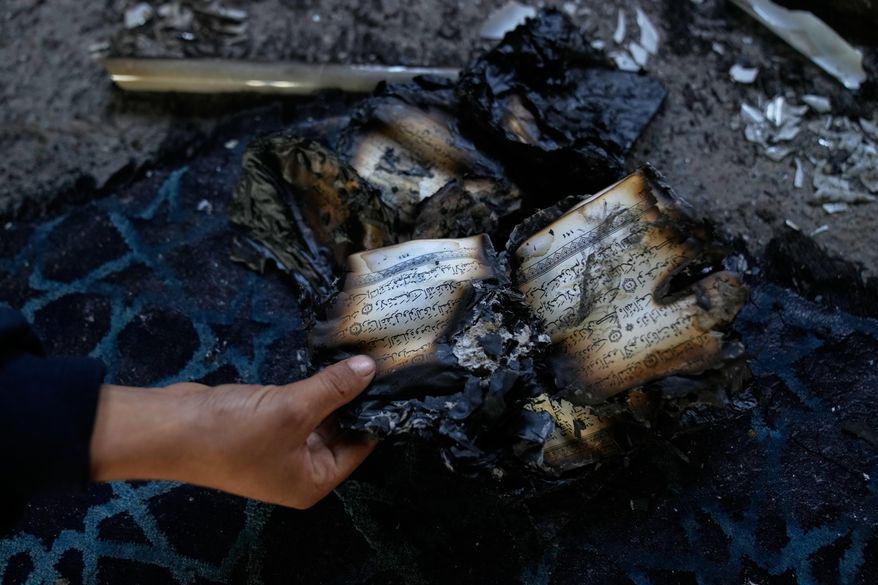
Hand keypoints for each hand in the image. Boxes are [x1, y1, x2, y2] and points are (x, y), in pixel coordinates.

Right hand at [90, 356, 377, 507]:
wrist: (170, 429)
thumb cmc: (233, 433)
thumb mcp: (292, 409)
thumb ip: (334, 388)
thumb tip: (370, 369)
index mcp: (313, 481)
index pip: (361, 447)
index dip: (376, 413)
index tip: (395, 380)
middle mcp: (302, 469)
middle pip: (342, 431)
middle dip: (355, 398)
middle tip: (381, 361)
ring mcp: (282, 448)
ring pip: (320, 415)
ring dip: (333, 390)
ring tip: (361, 357)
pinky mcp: (266, 426)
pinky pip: (299, 406)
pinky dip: (311, 388)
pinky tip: (329, 362)